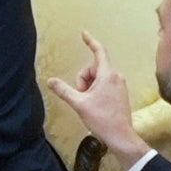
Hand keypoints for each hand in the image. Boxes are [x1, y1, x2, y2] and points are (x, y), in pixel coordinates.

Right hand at [46, 31, 147, 167]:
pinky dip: (95, 91)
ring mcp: (119, 85)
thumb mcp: (79, 104)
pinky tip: (96, 105)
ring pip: (97, 78)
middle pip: (92, 68)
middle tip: (83, 97)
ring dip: (89, 87)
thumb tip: (51, 81)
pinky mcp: (119, 93)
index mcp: (107, 75)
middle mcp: (116, 76)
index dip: (90, 41)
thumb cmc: (103, 120)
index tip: (84, 34)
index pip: (98, 51)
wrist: (120, 136)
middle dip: (83, 80)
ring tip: (90, 103)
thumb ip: (64, 90)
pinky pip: (104, 85)